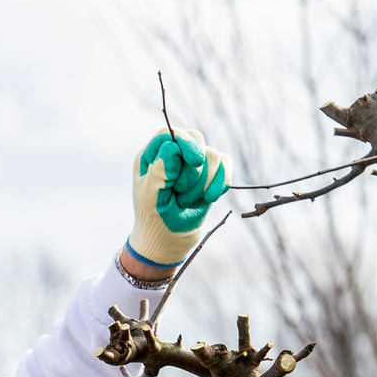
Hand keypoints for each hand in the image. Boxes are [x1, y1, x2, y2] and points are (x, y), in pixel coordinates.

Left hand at [126, 128, 228, 270]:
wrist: (168, 241)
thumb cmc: (153, 219)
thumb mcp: (150, 197)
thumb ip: (160, 171)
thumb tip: (174, 147)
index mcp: (152, 157)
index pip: (171, 134)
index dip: (185, 143)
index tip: (194, 162)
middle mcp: (173, 155)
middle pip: (195, 139)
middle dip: (194, 170)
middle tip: (180, 193)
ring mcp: (193, 164)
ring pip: (213, 155)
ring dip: (203, 183)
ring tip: (186, 201)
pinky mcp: (210, 175)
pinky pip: (226, 165)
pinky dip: (222, 181)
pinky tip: (209, 198)